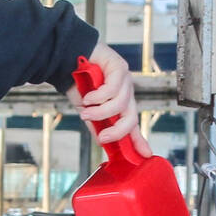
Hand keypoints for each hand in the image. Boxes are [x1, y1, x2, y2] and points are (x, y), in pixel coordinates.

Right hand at [68, 41, 150, 155]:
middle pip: (131, 118)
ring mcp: (125, 81)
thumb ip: (97, 125)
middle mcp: (126, 94)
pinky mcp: (119, 67)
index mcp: (121, 105)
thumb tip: (102, 143)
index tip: (146, 155)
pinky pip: (113, 88)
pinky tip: (88, 97)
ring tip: (86, 112)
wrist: (68, 61)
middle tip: (103, 137)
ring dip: (101, 112)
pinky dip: (98, 97)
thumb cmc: (79, 85)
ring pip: (120, 104)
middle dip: (117, 131)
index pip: (133, 125)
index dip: (140, 141)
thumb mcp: (88, 111)